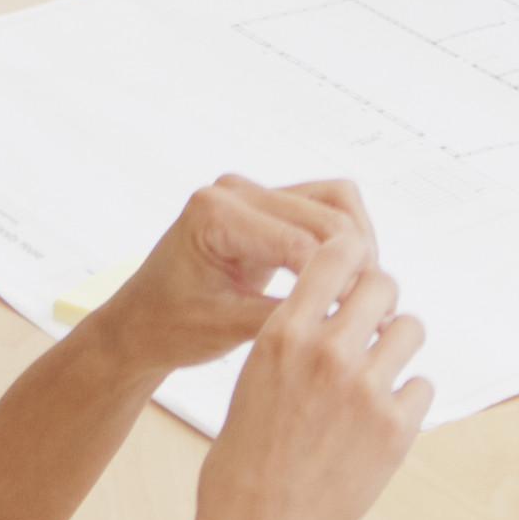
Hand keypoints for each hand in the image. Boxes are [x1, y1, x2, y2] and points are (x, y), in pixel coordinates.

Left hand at [84, 175, 370, 379]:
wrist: (142, 321)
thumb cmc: (172, 328)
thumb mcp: (226, 329)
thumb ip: (285, 315)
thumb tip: (346, 315)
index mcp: (214, 214)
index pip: (301, 242)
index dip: (340, 282)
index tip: (364, 322)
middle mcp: (234, 190)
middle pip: (327, 214)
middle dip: (358, 262)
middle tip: (376, 312)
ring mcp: (252, 191)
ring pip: (337, 201)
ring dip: (360, 244)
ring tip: (366, 293)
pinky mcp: (269, 202)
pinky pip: (326, 207)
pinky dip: (348, 239)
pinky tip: (351, 280)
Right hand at [196, 217, 431, 519]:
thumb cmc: (244, 457)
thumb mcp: (253, 378)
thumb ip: (295, 337)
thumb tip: (340, 305)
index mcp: (284, 334)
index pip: (336, 253)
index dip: (352, 259)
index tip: (352, 278)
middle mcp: (328, 353)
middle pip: (384, 283)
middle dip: (381, 300)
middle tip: (372, 325)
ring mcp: (367, 390)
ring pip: (411, 329)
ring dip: (398, 344)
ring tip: (379, 372)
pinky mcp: (396, 429)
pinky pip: (423, 386)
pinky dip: (408, 398)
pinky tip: (382, 417)